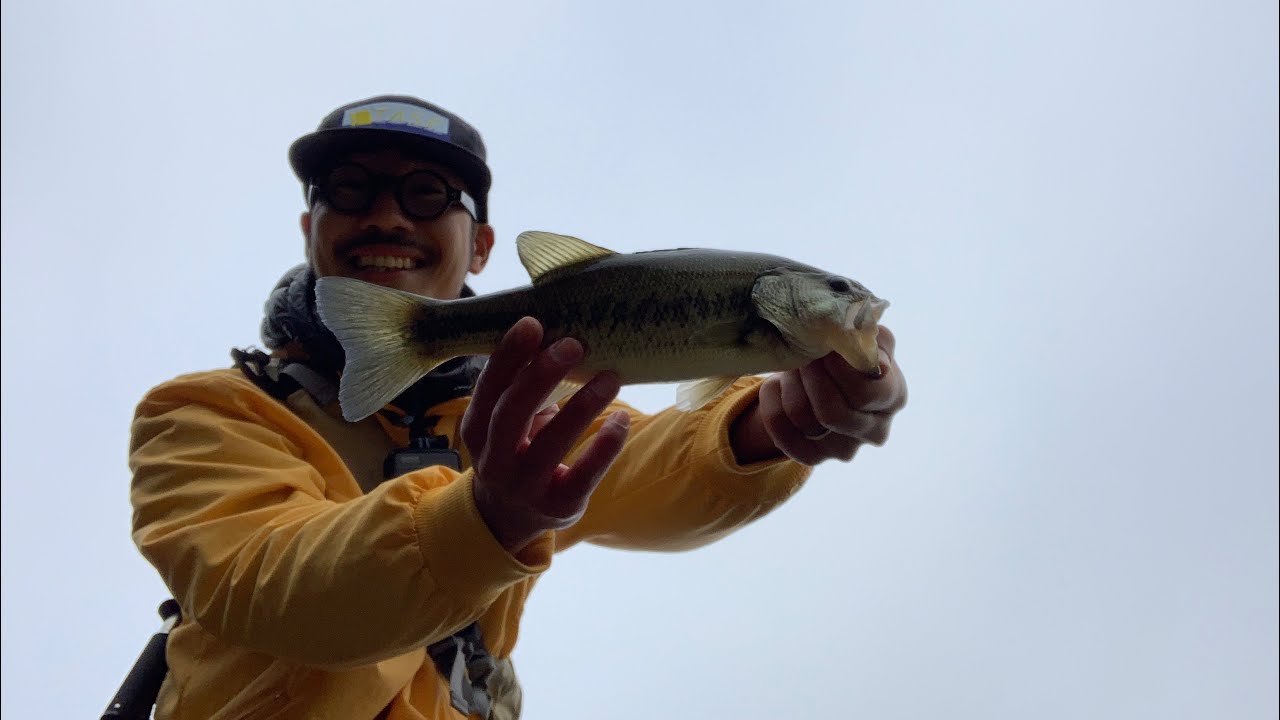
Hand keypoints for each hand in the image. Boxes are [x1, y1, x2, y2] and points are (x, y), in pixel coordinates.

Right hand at [461, 317, 630, 553]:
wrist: (507, 519)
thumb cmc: (514, 451)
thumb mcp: (504, 423)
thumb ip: (521, 388)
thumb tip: (557, 336)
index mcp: (477, 430)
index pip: (488, 389)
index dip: (508, 357)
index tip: (532, 324)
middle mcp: (495, 460)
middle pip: (511, 414)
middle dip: (540, 376)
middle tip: (573, 344)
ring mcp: (525, 487)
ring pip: (550, 444)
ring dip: (581, 406)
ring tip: (610, 377)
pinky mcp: (559, 505)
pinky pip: (583, 475)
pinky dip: (604, 446)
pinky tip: (620, 420)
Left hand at [732, 326, 906, 465]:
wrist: (813, 379)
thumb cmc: (842, 353)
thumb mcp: (859, 334)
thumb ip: (863, 329)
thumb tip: (857, 331)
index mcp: (893, 395)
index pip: (865, 393)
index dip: (838, 368)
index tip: (823, 347)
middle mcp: (875, 429)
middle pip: (832, 412)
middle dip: (809, 376)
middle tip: (802, 355)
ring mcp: (846, 448)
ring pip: (804, 419)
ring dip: (789, 384)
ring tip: (791, 365)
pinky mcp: (815, 457)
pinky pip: (781, 432)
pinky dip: (771, 404)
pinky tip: (774, 386)